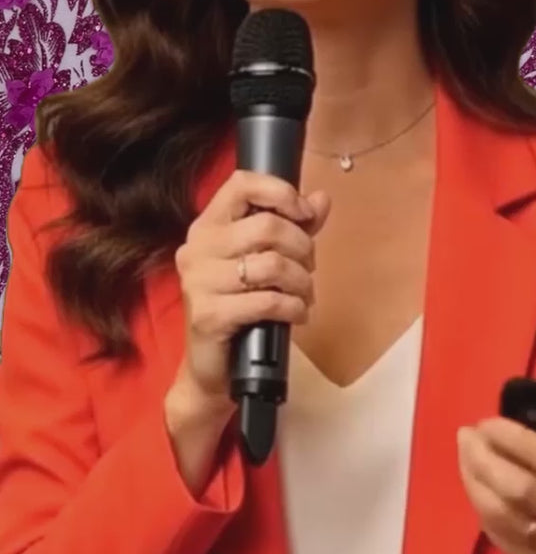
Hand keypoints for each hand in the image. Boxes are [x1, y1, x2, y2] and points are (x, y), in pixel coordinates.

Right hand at [172, 169, 331, 415]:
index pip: (241, 184)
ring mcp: (199, 282)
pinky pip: (267, 301)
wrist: (212, 369)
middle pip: (267, 226)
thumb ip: (294, 227)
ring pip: (271, 264)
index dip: (281, 192)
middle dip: (302, 247)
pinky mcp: (208, 315)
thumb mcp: (266, 259)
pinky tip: (297, 314)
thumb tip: (321, 199)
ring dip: (301, 281)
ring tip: (305, 294)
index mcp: (208, 226)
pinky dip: (293, 307)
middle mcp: (197, 248)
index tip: (305, 214)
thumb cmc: (239, 307)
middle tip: (309, 268)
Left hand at [456, 419, 535, 553]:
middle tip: (466, 436)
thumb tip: (509, 416)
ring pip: (502, 514)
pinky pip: (497, 533)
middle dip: (485, 458)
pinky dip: (480, 504)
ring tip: (464, 455)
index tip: (486, 422)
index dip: (514, 438)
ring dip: (474, 480)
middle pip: (521, 489)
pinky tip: (473, 484)